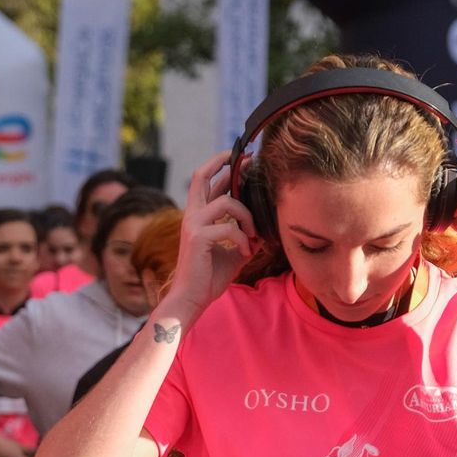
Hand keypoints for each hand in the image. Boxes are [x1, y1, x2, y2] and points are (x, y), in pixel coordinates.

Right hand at [163, 150, 256, 321]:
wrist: (194, 298)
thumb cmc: (210, 277)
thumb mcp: (233, 253)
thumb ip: (244, 237)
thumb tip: (263, 230)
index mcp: (198, 216)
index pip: (206, 182)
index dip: (222, 166)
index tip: (242, 158)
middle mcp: (192, 215)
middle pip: (201, 176)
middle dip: (225, 163)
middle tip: (248, 159)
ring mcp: (193, 224)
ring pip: (227, 203)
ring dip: (247, 217)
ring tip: (254, 235)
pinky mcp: (198, 237)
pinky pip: (229, 228)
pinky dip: (243, 240)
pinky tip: (246, 252)